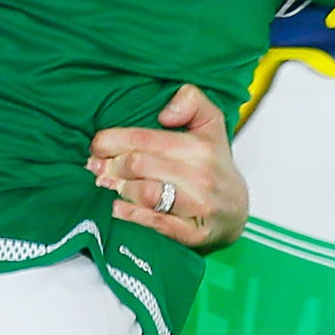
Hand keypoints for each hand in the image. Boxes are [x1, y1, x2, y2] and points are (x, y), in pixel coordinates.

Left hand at [89, 84, 246, 251]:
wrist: (237, 211)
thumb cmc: (215, 164)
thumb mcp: (211, 124)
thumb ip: (191, 101)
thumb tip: (165, 114)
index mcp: (200, 146)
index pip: (144, 139)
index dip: (112, 141)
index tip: (97, 145)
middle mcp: (200, 175)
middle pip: (138, 165)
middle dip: (111, 165)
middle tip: (96, 167)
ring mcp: (198, 206)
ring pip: (145, 193)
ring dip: (119, 188)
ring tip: (106, 184)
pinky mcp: (194, 234)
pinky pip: (156, 223)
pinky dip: (131, 215)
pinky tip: (116, 208)